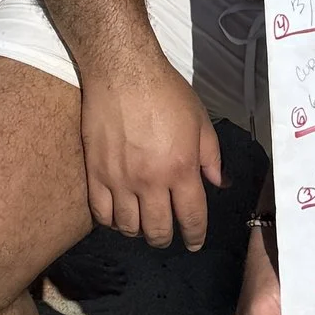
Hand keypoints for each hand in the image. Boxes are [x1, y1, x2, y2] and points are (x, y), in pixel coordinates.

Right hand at [78, 45, 222, 247]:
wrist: (122, 72)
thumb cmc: (166, 93)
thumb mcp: (200, 121)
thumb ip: (211, 156)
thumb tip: (219, 184)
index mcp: (181, 169)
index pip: (191, 217)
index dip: (195, 235)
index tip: (195, 242)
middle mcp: (150, 182)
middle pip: (158, 230)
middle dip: (165, 239)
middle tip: (167, 236)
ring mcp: (120, 181)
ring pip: (128, 227)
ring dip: (138, 232)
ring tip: (142, 226)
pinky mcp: (95, 174)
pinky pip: (101, 213)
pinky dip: (111, 222)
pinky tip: (118, 216)